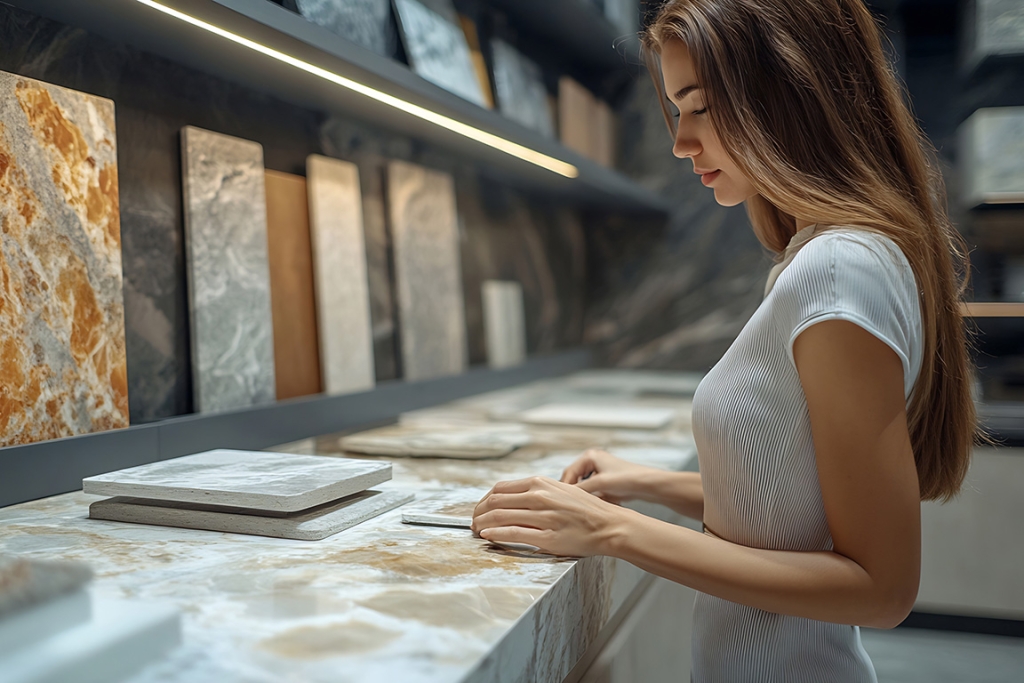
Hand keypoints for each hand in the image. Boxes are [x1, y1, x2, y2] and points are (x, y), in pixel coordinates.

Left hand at [471, 476, 631, 556]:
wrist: (609, 525)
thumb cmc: (585, 509)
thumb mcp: (559, 490)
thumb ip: (536, 491)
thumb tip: (510, 497)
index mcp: (540, 483)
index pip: (500, 488)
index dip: (484, 500)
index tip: (479, 509)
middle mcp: (539, 496)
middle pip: (495, 502)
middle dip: (478, 512)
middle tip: (472, 522)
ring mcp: (543, 516)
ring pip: (500, 517)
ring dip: (482, 524)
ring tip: (476, 531)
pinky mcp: (547, 536)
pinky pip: (513, 533)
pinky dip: (495, 535)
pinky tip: (487, 536)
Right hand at [561, 448, 659, 504]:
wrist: (649, 485)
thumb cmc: (628, 478)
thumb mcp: (600, 484)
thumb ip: (580, 489)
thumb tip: (564, 497)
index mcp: (590, 456)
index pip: (568, 472)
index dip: (564, 487)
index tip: (562, 501)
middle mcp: (593, 463)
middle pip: (575, 481)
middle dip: (577, 494)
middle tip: (573, 506)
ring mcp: (600, 473)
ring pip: (585, 489)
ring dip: (587, 498)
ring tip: (590, 504)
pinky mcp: (607, 484)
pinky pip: (594, 493)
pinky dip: (596, 499)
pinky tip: (601, 504)